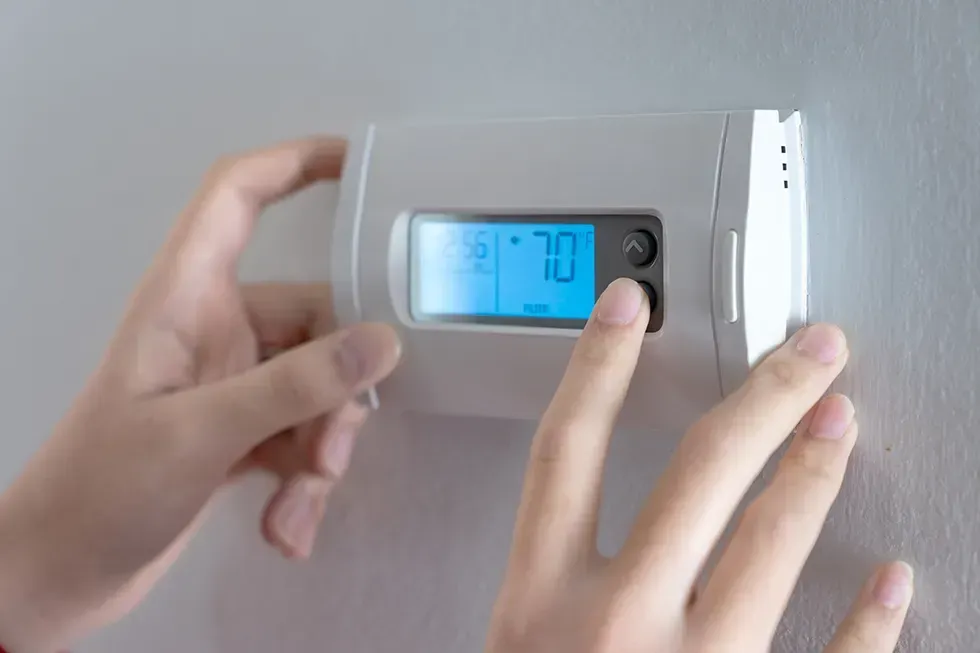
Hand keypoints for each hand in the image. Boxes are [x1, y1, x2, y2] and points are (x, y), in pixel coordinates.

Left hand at [0, 138, 401, 651]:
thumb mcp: (202, 432)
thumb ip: (295, 386)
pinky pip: (302, 432)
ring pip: (316, 386)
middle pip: (313, 319)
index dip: (294, 163)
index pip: (237, 197)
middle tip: (330, 451)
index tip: (358, 160)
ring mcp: (232, 380)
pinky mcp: (242, 428)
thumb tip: (380, 344)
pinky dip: (304, 479)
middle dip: (335, 392)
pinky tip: (285, 524)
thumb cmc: (101, 488)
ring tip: (297, 502)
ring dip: (320, 449)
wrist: (64, 570)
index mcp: (185, 298)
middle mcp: (215, 329)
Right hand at [487, 279, 911, 651]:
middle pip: (698, 473)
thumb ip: (539, 585)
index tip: (630, 307)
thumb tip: (572, 522)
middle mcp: (616, 623)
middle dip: (763, 396)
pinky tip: (888, 581)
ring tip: (839, 420)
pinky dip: (869, 620)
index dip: (600, 364)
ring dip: (814, 469)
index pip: (567, 450)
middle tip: (807, 351)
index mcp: (539, 601)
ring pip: (769, 543)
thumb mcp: (508, 644)